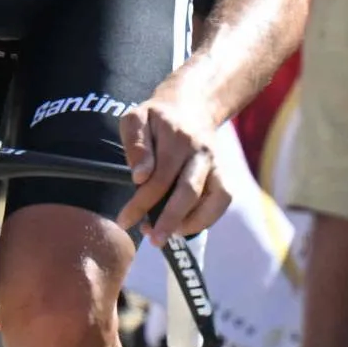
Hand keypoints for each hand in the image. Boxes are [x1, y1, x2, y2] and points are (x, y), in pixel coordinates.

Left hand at [116, 88, 231, 236]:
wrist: (192, 106)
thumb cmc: (156, 118)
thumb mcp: (135, 118)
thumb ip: (135, 143)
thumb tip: (140, 176)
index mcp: (176, 136)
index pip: (160, 176)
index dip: (142, 202)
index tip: (124, 220)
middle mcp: (201, 151)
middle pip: (189, 191)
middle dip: (169, 219)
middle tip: (152, 240)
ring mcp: (215, 162)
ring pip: (214, 198)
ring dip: (191, 223)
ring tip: (166, 236)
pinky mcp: (223, 173)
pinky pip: (223, 200)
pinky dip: (207, 218)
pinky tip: (183, 227)